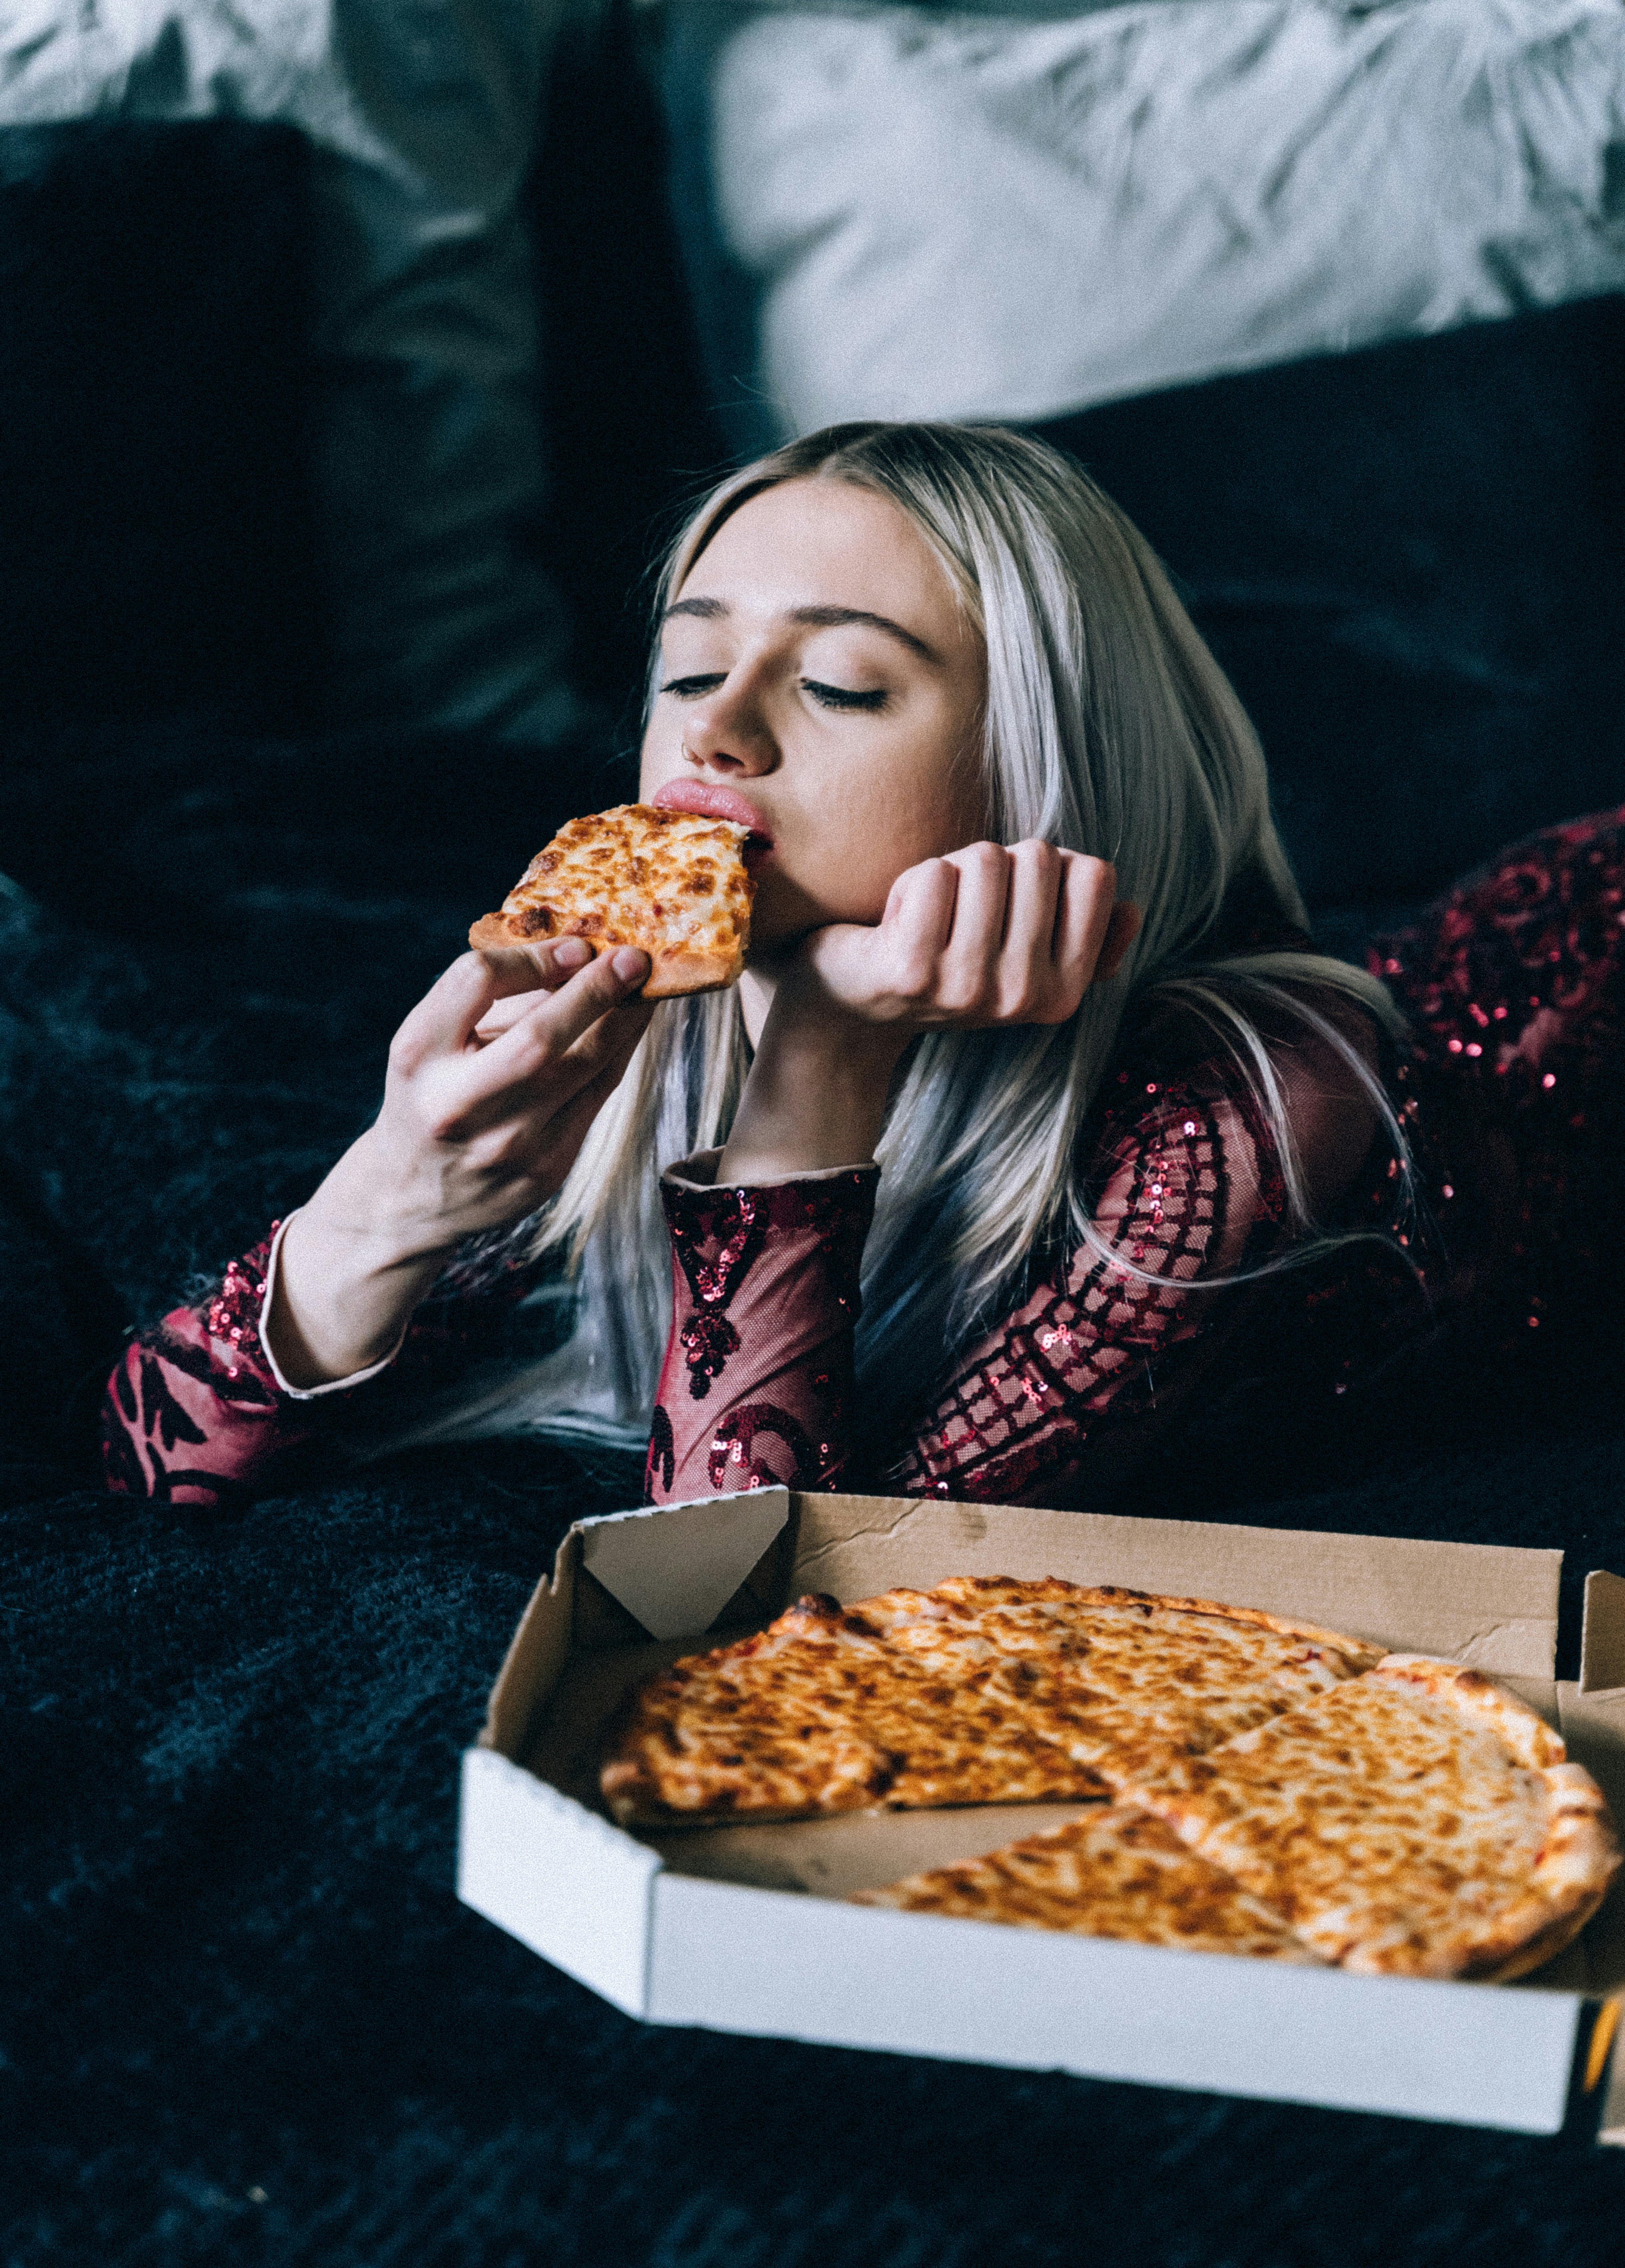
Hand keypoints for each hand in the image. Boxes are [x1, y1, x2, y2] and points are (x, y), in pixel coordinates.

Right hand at [269, 938, 652, 1383]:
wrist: (410, 1197)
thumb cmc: (430, 1095)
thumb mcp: (431, 1040)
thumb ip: (488, 997)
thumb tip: (576, 955)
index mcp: (418, 1057)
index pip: (476, 982)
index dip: (532, 956)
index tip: (573, 946)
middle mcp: (458, 1105)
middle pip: (539, 1037)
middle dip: (595, 992)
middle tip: (635, 958)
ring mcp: (506, 1145)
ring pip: (585, 1070)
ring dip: (624, 1022)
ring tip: (645, 989)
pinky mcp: (545, 1172)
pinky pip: (596, 1100)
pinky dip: (618, 1057)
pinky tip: (629, 1030)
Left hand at [718, 842, 1139, 1183]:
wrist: (852, 1008)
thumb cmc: (944, 961)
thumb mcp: (1021, 955)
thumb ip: (1083, 934)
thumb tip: (1131, 910)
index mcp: (1064, 993)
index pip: (1095, 874)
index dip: (1049, 868)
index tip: (1011, 905)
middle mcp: (1024, 997)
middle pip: (1039, 856)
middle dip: (993, 865)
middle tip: (960, 912)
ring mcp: (969, 988)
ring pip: (984, 858)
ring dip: (949, 871)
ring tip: (929, 918)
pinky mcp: (913, 971)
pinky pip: (933, 875)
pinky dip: (910, 882)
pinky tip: (896, 924)